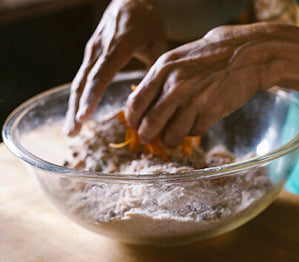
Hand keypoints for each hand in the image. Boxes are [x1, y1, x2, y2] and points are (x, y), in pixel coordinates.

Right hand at [64, 0, 167, 135]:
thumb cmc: (147, 22)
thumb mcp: (158, 43)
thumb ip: (156, 70)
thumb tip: (159, 100)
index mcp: (117, 46)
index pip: (100, 75)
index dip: (92, 97)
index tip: (84, 117)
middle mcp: (99, 48)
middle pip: (83, 82)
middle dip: (76, 109)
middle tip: (72, 133)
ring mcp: (92, 50)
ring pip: (79, 81)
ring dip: (74, 106)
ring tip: (70, 130)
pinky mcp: (90, 53)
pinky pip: (83, 77)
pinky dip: (79, 97)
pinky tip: (78, 113)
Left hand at [124, 23, 273, 146]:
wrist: (244, 53)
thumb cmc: (207, 56)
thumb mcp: (176, 60)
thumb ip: (158, 81)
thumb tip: (142, 108)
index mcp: (162, 69)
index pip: (136, 103)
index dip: (133, 120)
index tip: (136, 125)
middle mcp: (176, 85)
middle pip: (151, 124)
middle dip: (147, 136)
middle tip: (148, 139)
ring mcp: (195, 100)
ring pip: (172, 134)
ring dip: (170, 139)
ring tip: (172, 136)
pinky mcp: (212, 111)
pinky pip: (195, 132)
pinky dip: (193, 131)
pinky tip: (196, 121)